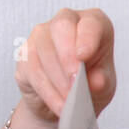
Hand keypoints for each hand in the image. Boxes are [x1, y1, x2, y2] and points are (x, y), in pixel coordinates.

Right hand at [13, 7, 116, 128]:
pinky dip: (48, 92)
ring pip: (44, 51)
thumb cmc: (92, 84)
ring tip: (71, 102)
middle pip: (62, 28)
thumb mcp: (104, 84)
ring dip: (58, 80)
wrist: (69, 103)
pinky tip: (60, 106)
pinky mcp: (24, 54)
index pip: (91, 22)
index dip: (87, 37)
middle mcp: (66, 23)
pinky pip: (33, 71)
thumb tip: (95, 81)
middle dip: (67, 57)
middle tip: (75, 83)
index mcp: (92, 24)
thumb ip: (102, 80)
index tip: (84, 56)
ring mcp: (41, 36)